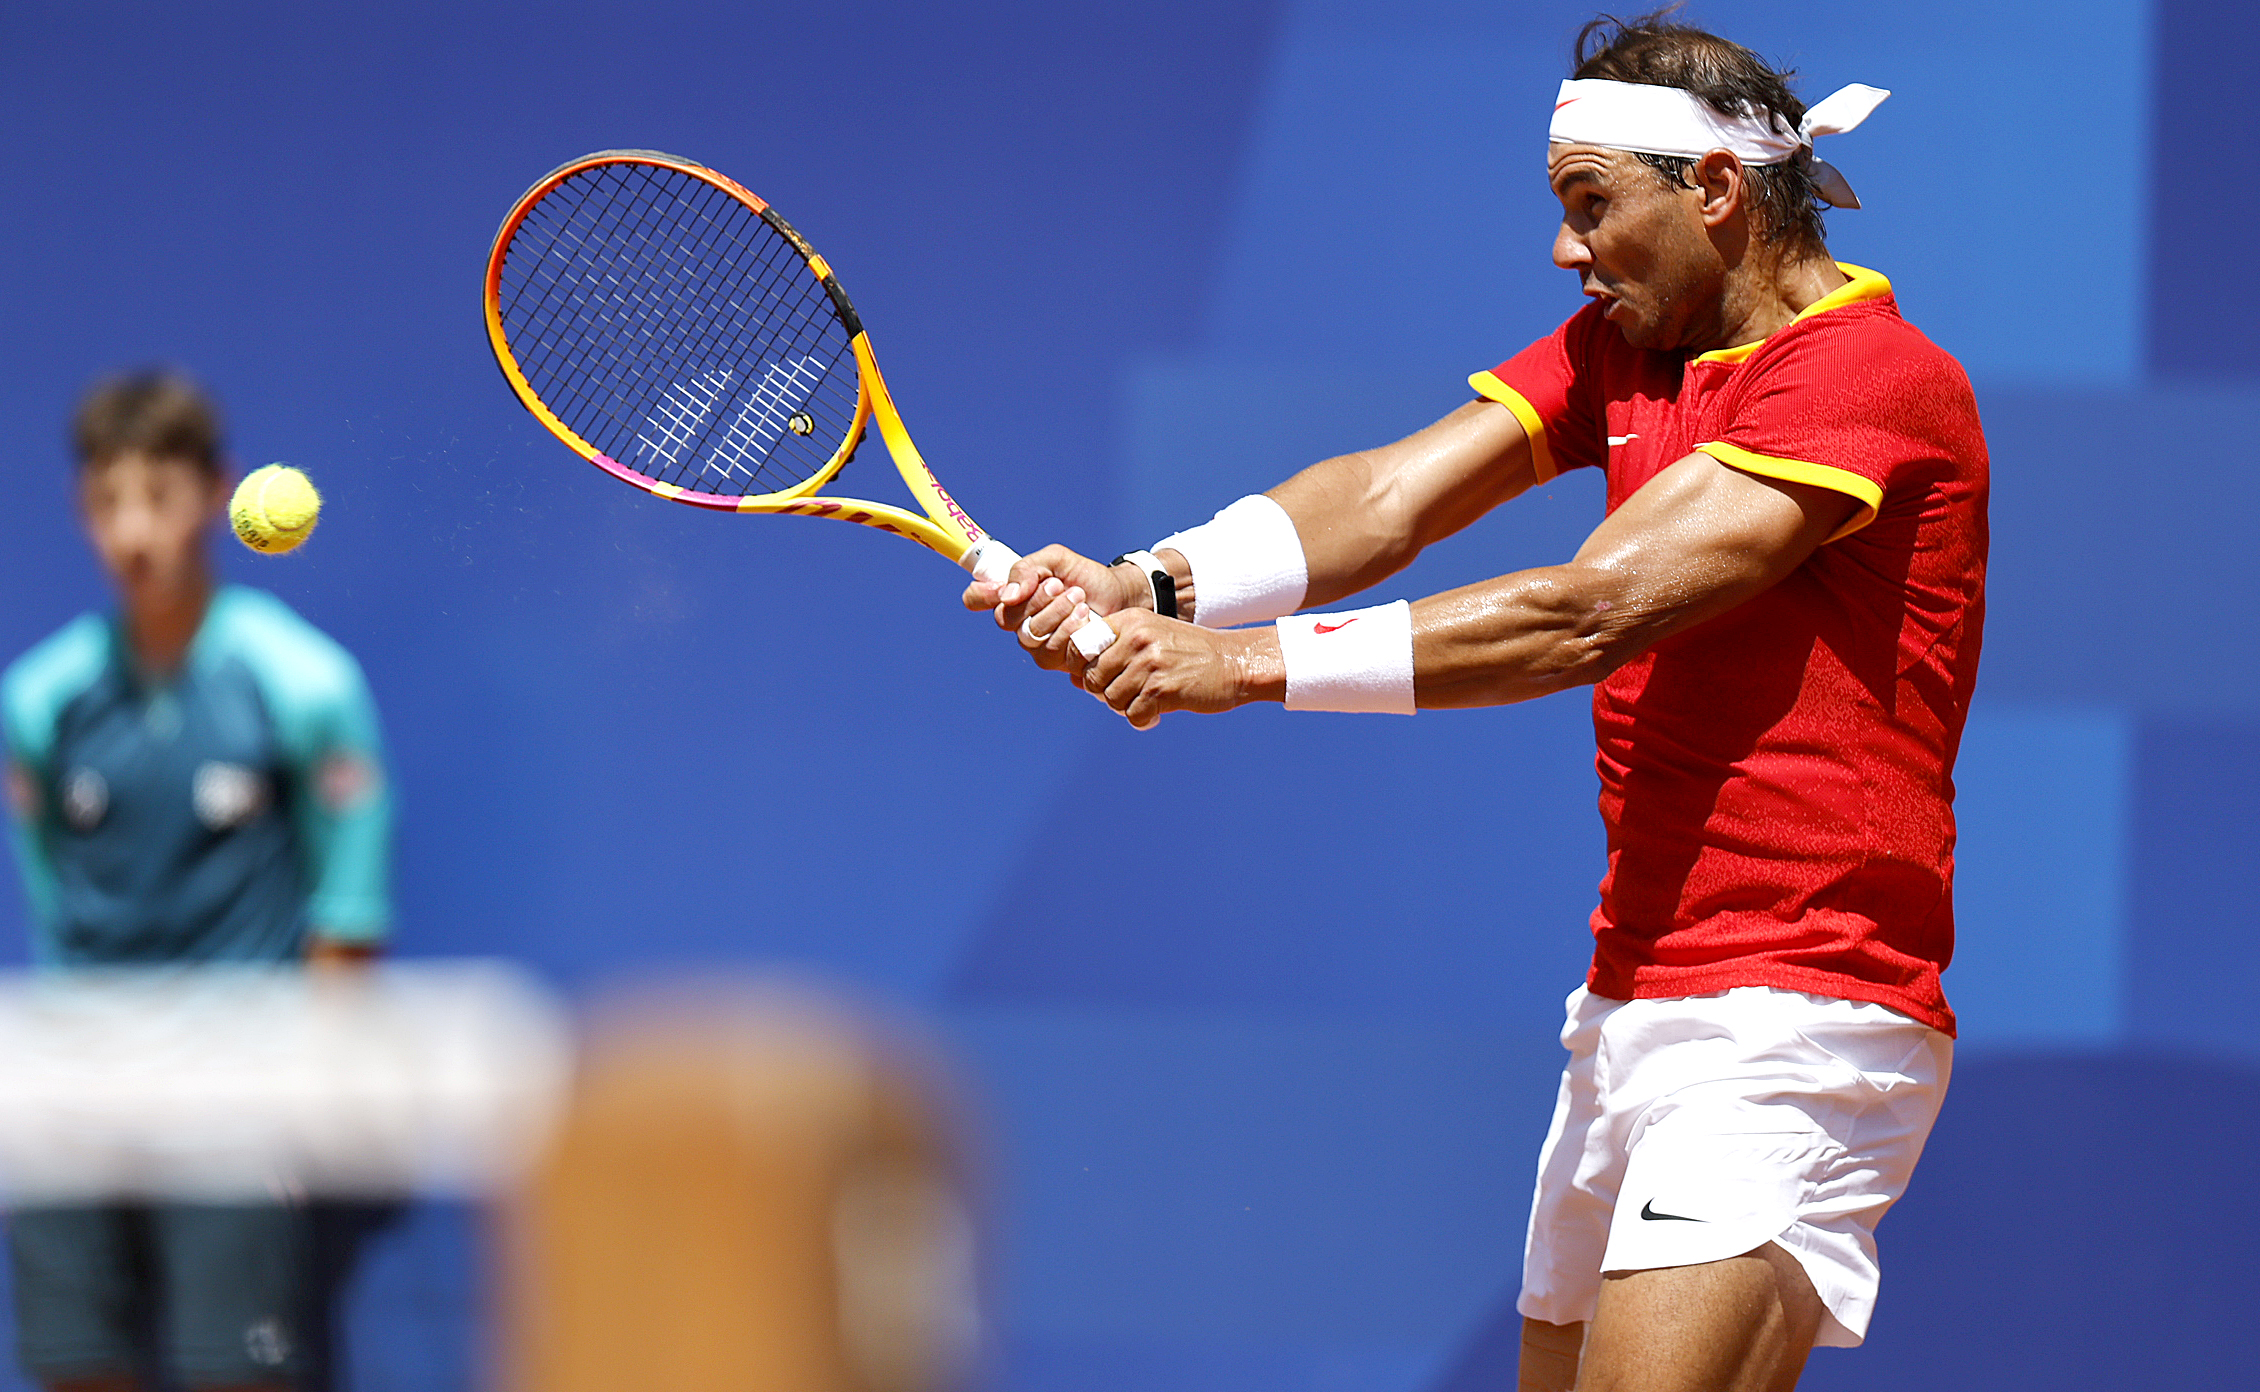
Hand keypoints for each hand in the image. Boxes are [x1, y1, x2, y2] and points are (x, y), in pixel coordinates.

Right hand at [961, 545, 1139, 676]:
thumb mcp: (1056, 560)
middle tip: (1060, 586)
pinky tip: (1085, 617)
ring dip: (1056, 613)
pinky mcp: (1058, 660)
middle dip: (1037, 600)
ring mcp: (1037, 644)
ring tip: (1078, 598)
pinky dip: (1070, 630)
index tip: (1000, 589)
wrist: (1120, 595)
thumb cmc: (1086, 577)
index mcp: (1013, 595)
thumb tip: (1008, 594)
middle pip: (1008, 618)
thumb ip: (1028, 568)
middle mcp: (1019, 622)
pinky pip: (1052, 651)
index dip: (980, 595)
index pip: (976, 598)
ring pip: (1030, 636)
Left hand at [1077, 608, 1267, 728]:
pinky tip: (1158, 713)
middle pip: (1091, 678)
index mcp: (1129, 621)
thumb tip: (1072, 680)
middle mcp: (1136, 638)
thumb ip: (1113, 652)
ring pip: (1111, 699)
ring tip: (1146, 701)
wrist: (1234, 662)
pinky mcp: (1163, 689)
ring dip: (1126, 707)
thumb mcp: (1150, 637)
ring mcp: (1149, 663)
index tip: (1094, 678)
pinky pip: (1133, 714)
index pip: (1079, 645)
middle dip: (1105, 692)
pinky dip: (1143, 719)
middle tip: (1129, 694)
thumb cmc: (1188, 653)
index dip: (1078, 667)